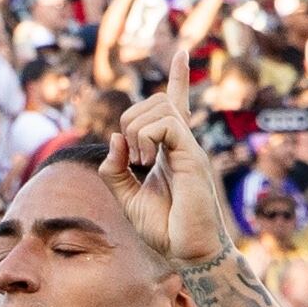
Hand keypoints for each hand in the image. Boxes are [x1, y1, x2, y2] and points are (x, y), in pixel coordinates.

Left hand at [106, 43, 230, 270]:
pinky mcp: (193, 155)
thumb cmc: (165, 230)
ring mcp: (189, 148)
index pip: (175, 106)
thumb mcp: (127, 197)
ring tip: (139, 162)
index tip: (184, 53)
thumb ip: (114, 169)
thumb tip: (114, 138)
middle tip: (130, 158)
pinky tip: (146, 161)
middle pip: (156, 101)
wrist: (189, 253)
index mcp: (170, 151)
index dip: (179, 79)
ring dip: (136, 129)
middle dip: (130, 119)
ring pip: (159, 105)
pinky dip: (146, 136)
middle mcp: (182, 145)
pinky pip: (165, 123)